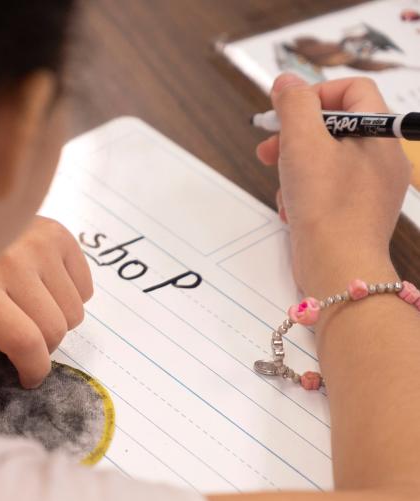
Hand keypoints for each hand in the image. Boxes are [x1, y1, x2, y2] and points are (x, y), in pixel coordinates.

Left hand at [0, 217, 92, 408]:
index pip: (27, 342)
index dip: (33, 370)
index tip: (25, 377)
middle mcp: (12, 262)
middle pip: (56, 329)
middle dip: (41, 349)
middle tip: (16, 341)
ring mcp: (37, 243)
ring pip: (74, 310)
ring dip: (55, 321)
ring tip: (23, 312)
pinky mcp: (55, 231)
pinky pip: (84, 285)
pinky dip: (68, 296)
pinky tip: (37, 291)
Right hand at [256, 74, 409, 297]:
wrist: (339, 267)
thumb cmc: (327, 205)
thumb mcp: (303, 142)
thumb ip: (294, 105)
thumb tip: (287, 82)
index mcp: (380, 133)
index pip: (353, 89)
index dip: (315, 94)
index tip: (286, 112)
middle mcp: (383, 157)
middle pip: (335, 126)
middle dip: (296, 135)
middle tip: (269, 150)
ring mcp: (373, 187)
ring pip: (327, 160)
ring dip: (296, 168)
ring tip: (282, 187)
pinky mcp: (357, 212)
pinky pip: (328, 189)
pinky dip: (305, 194)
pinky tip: (293, 209)